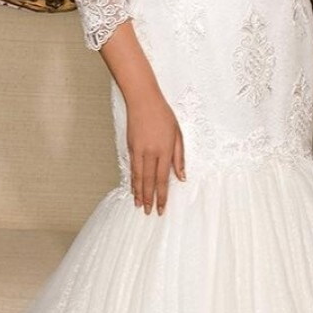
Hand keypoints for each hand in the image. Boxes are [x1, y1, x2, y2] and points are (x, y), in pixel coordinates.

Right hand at [125, 91, 185, 214]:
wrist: (143, 100)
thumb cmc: (163, 115)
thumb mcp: (177, 134)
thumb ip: (179, 157)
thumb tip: (182, 177)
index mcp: (164, 151)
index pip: (163, 179)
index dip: (162, 196)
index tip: (162, 208)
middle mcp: (149, 153)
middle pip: (149, 181)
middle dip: (149, 198)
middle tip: (149, 212)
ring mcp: (138, 151)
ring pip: (138, 177)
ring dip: (138, 193)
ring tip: (139, 205)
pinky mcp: (130, 147)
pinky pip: (132, 168)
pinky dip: (133, 180)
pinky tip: (133, 188)